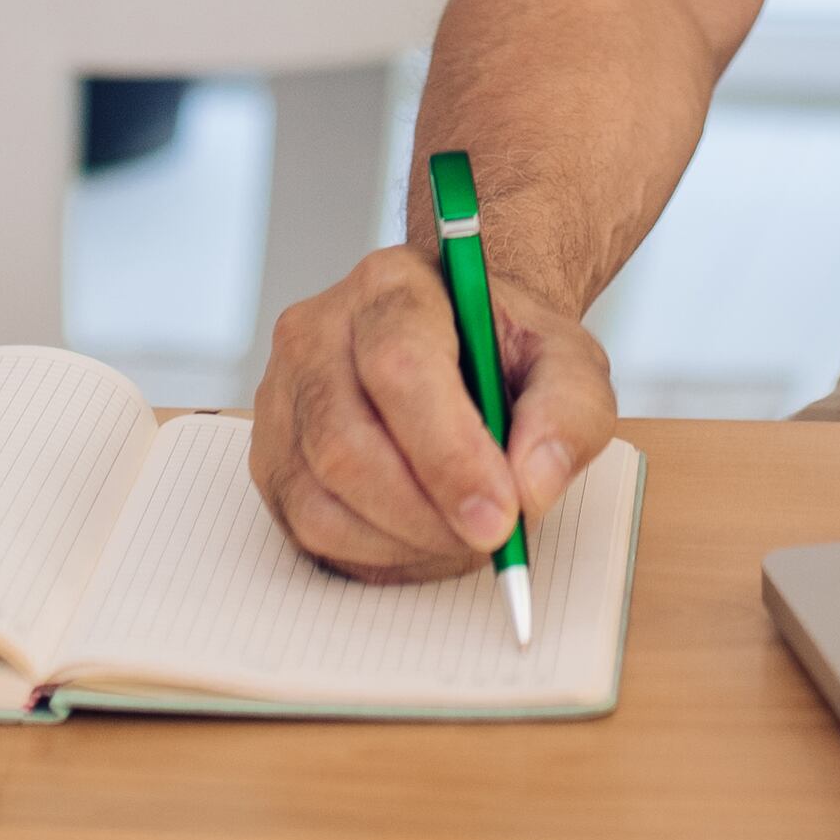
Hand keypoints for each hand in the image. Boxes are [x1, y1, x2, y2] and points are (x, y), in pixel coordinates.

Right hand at [248, 241, 616, 581]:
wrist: (461, 344)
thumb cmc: (504, 351)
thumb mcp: (567, 361)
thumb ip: (569, 411)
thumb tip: (530, 484)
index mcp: (391, 286)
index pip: (400, 367)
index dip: (448, 453)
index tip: (500, 513)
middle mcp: (317, 332)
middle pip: (345, 443)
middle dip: (425, 514)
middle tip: (489, 539)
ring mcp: (282, 397)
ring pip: (318, 498)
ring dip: (401, 541)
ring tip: (463, 535)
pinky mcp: (271, 456)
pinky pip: (306, 528)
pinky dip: (373, 553)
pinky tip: (423, 538)